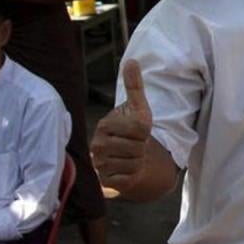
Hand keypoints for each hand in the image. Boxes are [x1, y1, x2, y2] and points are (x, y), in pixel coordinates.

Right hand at [91, 60, 153, 192]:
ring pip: (134, 164)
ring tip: (130, 156)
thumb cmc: (133, 129)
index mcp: (105, 125)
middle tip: (134, 145)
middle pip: (137, 148)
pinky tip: (126, 169)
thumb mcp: (138, 107)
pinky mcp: (104, 181)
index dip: (145, 131)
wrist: (126, 155)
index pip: (139, 129)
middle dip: (142, 147)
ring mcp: (99, 164)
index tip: (137, 131)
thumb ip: (135, 86)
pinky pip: (128, 179)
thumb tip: (133, 61)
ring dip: (138, 162)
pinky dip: (132, 175)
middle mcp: (97, 145)